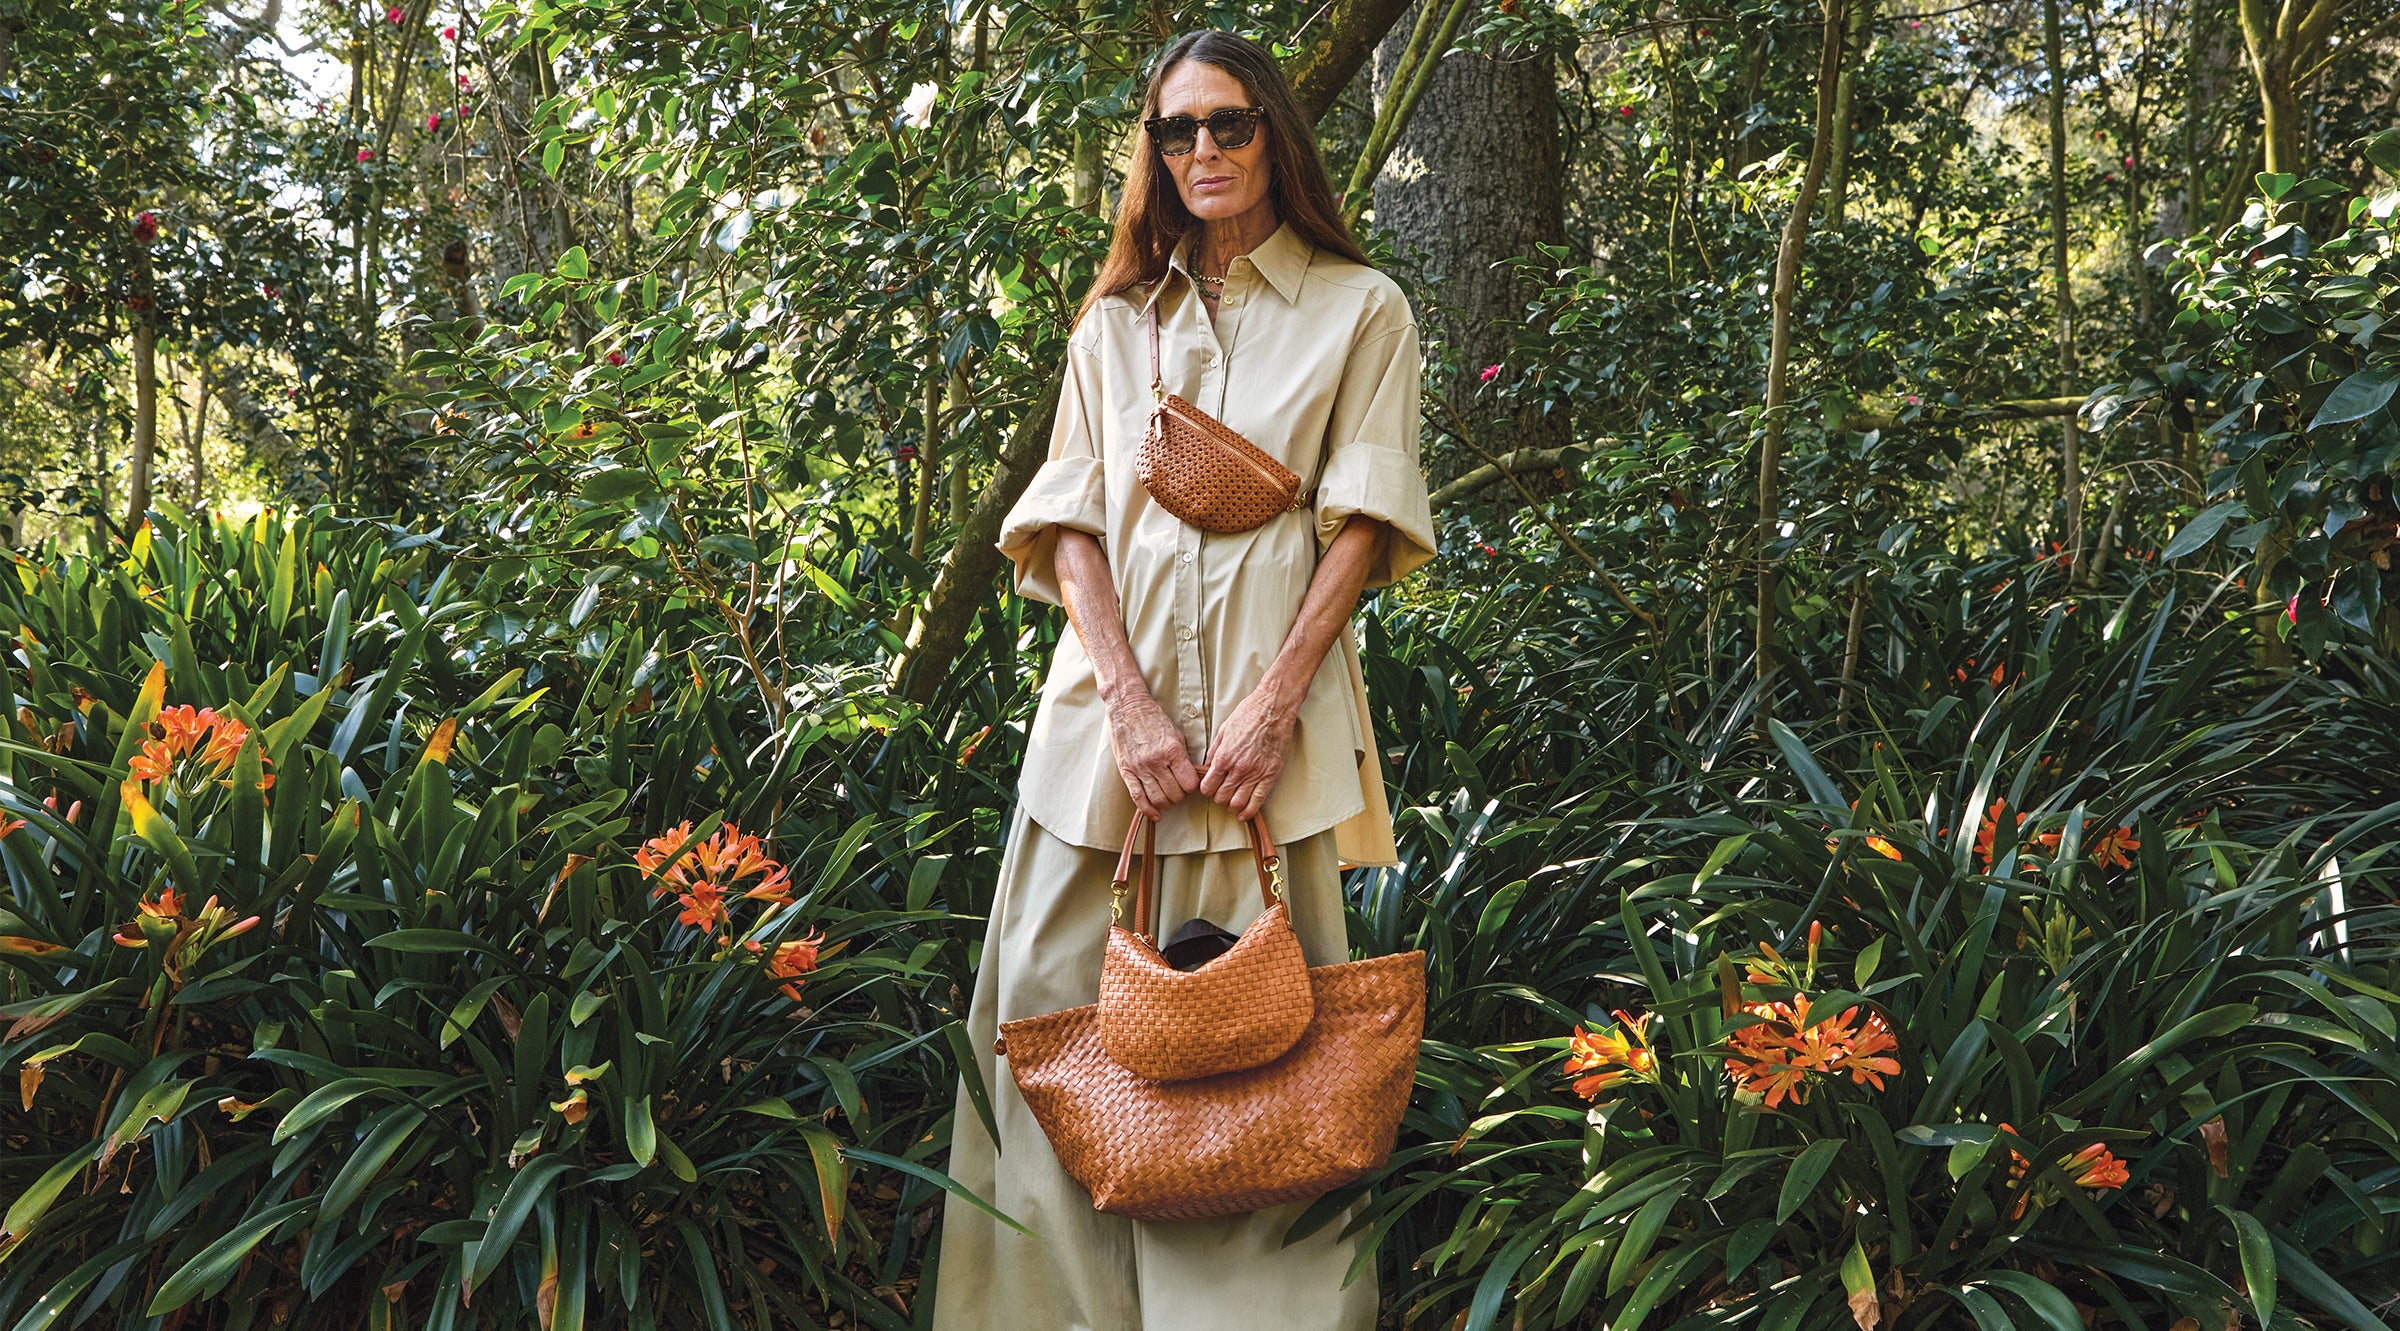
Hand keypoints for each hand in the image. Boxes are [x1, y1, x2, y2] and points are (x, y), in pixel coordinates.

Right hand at [1107, 692, 1200, 819]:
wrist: (1127, 708)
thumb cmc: (1154, 719)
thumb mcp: (1176, 735)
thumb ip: (1183, 758)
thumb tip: (1192, 777)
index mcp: (1172, 751)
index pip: (1189, 783)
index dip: (1193, 787)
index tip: (1191, 784)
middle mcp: (1156, 761)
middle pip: (1175, 794)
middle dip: (1180, 795)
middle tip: (1179, 790)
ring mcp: (1140, 768)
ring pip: (1158, 799)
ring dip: (1167, 804)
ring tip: (1168, 799)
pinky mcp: (1127, 771)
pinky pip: (1138, 797)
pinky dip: (1148, 810)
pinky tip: (1155, 814)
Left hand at [1197, 685, 1296, 819]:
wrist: (1273, 708)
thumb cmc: (1249, 714)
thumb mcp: (1224, 730)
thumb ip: (1214, 751)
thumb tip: (1208, 766)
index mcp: (1224, 757)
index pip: (1208, 787)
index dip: (1206, 790)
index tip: (1209, 788)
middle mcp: (1238, 769)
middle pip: (1221, 797)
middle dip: (1218, 798)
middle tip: (1221, 794)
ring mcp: (1255, 774)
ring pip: (1237, 803)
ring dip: (1232, 806)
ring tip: (1232, 802)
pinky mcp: (1271, 776)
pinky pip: (1258, 801)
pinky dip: (1249, 812)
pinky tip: (1244, 814)